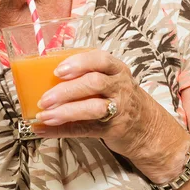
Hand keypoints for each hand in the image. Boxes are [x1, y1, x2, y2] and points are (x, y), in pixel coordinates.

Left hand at [32, 50, 172, 162]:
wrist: (147, 126)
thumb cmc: (119, 97)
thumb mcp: (111, 80)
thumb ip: (86, 74)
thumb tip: (42, 76)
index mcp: (116, 69)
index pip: (100, 59)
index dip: (78, 63)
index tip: (58, 70)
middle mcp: (120, 87)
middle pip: (94, 83)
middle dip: (66, 90)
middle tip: (45, 98)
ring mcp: (118, 109)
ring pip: (93, 108)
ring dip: (66, 111)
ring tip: (45, 115)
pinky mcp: (113, 129)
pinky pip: (85, 129)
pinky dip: (62, 130)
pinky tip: (44, 129)